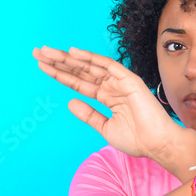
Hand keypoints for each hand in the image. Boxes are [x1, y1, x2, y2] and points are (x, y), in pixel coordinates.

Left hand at [32, 45, 183, 159]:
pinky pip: (107, 65)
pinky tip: (73, 53)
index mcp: (107, 97)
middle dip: (59, 62)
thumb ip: (89, 114)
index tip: (42, 66)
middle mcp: (112, 87)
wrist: (158, 144)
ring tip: (47, 51)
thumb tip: (70, 102)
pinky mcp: (129, 80)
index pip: (79, 83)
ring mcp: (120, 82)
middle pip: (81, 71)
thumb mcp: (105, 127)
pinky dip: (91, 58)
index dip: (61, 74)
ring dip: (68, 58)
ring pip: (90, 65)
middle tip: (38, 52)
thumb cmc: (138, 140)